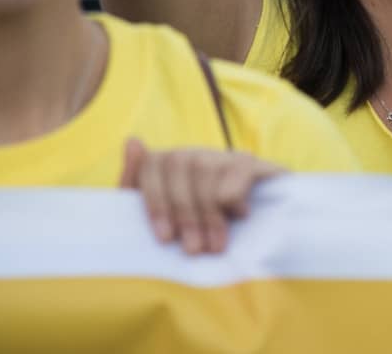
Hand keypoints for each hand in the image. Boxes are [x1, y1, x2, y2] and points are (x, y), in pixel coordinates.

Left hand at [120, 138, 284, 254]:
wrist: (259, 242)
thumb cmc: (200, 235)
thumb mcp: (164, 220)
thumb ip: (137, 185)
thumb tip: (132, 141)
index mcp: (170, 166)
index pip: (152, 164)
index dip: (155, 201)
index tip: (165, 238)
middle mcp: (197, 154)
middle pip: (178, 164)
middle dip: (183, 211)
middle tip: (193, 249)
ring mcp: (225, 156)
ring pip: (205, 168)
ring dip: (209, 213)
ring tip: (215, 245)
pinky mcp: (252, 163)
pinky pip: (238, 167)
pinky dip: (234, 194)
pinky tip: (240, 215)